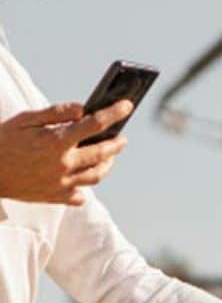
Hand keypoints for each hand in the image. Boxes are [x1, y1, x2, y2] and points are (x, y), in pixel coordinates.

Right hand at [0, 99, 133, 205]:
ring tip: (108, 157)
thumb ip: (56, 113)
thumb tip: (82, 109)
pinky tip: (83, 179)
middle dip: (116, 144)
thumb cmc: (2, 139)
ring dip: (106, 165)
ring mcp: (61, 182)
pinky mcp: (55, 196)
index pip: (95, 124)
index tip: (127, 106)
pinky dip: (84, 187)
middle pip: (102, 153)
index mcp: (57, 141)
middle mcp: (64, 164)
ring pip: (96, 175)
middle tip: (121, 138)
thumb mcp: (25, 119)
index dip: (114, 113)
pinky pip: (79, 194)